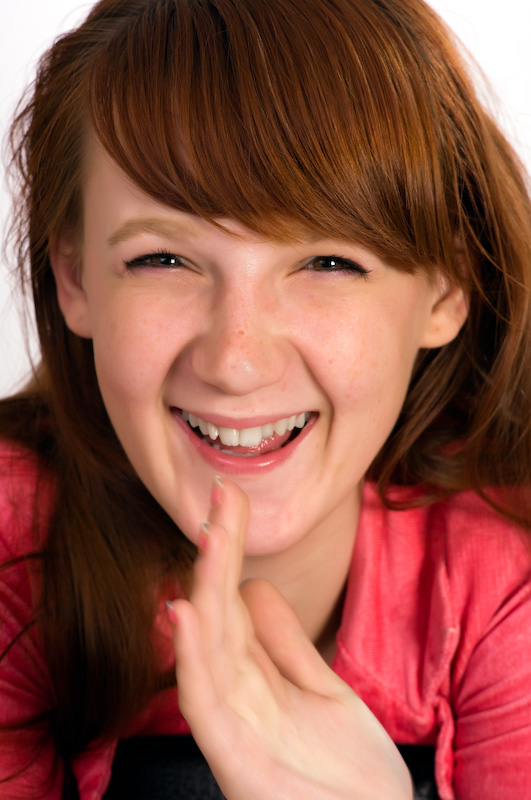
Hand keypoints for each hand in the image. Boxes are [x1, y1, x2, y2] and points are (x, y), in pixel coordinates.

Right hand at [169, 479, 411, 799]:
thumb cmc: (346, 774)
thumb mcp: (322, 691)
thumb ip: (286, 643)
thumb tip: (256, 585)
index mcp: (256, 679)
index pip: (233, 604)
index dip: (229, 552)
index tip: (229, 501)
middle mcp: (238, 697)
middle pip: (219, 614)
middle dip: (219, 553)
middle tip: (220, 495)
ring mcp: (235, 728)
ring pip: (209, 647)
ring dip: (205, 587)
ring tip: (208, 535)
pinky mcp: (237, 762)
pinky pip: (207, 704)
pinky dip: (193, 657)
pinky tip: (187, 611)